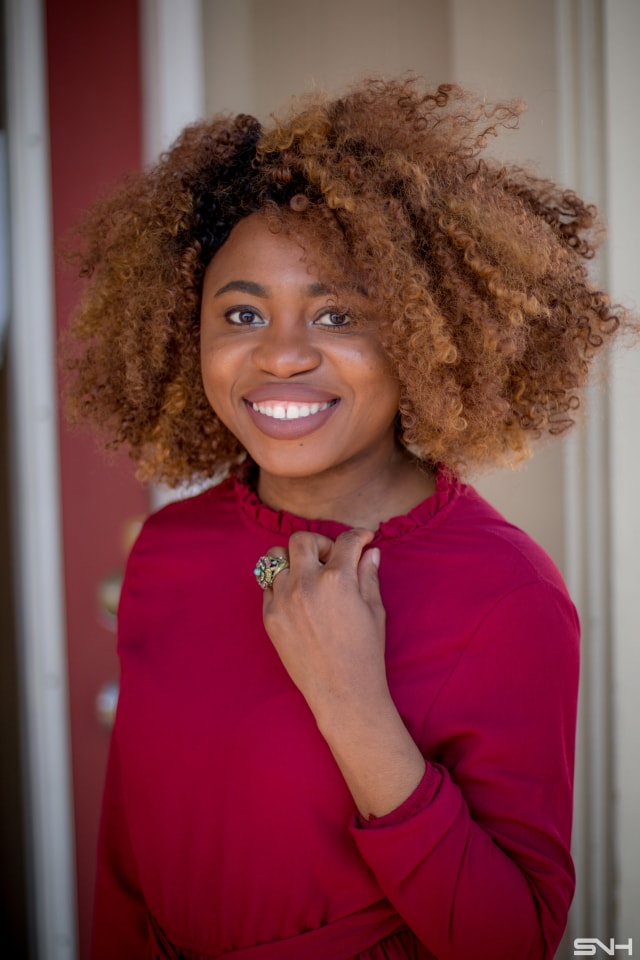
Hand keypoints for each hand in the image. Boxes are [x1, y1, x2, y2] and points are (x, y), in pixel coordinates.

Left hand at [261, 528, 386, 725]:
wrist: (342, 693)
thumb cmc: (365, 653)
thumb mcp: (374, 610)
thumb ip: (368, 575)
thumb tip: (370, 552)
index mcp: (337, 580)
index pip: (345, 541)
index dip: (359, 536)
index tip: (363, 539)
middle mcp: (306, 584)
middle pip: (301, 540)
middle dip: (319, 543)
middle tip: (331, 559)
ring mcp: (283, 600)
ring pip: (274, 558)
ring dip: (293, 560)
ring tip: (308, 576)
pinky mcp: (269, 616)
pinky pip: (268, 586)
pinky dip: (282, 584)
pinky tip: (298, 597)